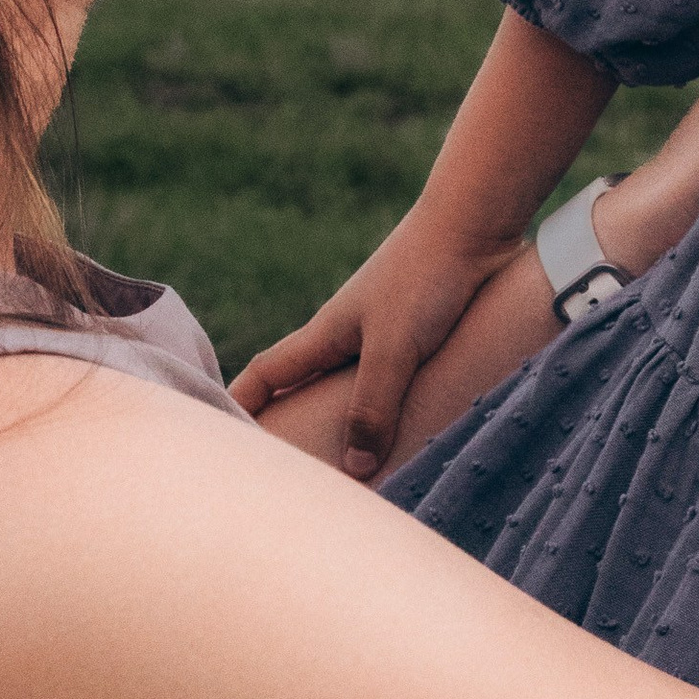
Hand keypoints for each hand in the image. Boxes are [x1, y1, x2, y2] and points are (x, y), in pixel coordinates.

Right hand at [232, 202, 522, 478]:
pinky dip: (400, 409)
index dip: (241, 403)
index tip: (222, 439)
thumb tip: (354, 469)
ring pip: (358, 387)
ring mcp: (388, 332)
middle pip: (308, 385)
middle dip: (297, 425)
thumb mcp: (393, 347)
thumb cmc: (424, 276)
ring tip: (361, 471)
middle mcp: (350, 335)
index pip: (268, 372)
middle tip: (293, 475)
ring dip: (354, 422)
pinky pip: (402, 381)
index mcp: (326, 334)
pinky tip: (420, 435)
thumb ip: (373, 405)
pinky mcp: (427, 332)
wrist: (476, 223)